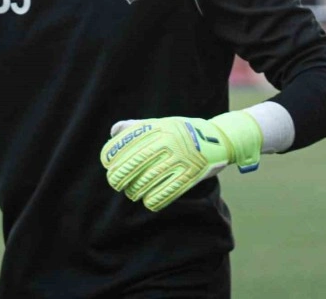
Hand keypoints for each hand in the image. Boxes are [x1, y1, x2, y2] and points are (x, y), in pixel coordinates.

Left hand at [100, 111, 261, 211]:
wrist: (218, 138)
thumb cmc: (182, 132)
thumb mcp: (162, 123)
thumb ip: (137, 126)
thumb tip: (113, 133)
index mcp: (159, 127)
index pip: (129, 140)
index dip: (114, 153)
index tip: (107, 163)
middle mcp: (169, 141)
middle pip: (136, 162)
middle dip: (120, 175)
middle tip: (114, 183)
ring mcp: (181, 158)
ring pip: (150, 179)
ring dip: (136, 189)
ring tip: (132, 193)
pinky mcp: (192, 174)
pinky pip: (169, 190)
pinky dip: (155, 199)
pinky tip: (148, 202)